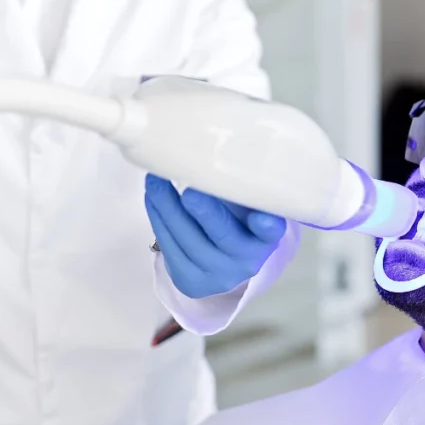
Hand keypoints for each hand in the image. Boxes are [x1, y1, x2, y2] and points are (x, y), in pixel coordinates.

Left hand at [145, 174, 287, 298]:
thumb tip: (211, 143)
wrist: (224, 261)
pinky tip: (153, 199)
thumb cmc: (237, 220)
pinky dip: (159, 221)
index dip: (266, 225)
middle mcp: (247, 260)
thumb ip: (238, 183)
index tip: (261, 216)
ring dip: (168, 209)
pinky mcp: (191, 281)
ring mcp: (219, 275)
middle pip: (224, 237)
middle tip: (190, 190)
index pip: (271, 231)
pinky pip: (171, 251)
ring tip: (155, 181)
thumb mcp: (246, 203)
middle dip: (205, 213)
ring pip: (190, 243)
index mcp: (266, 238)